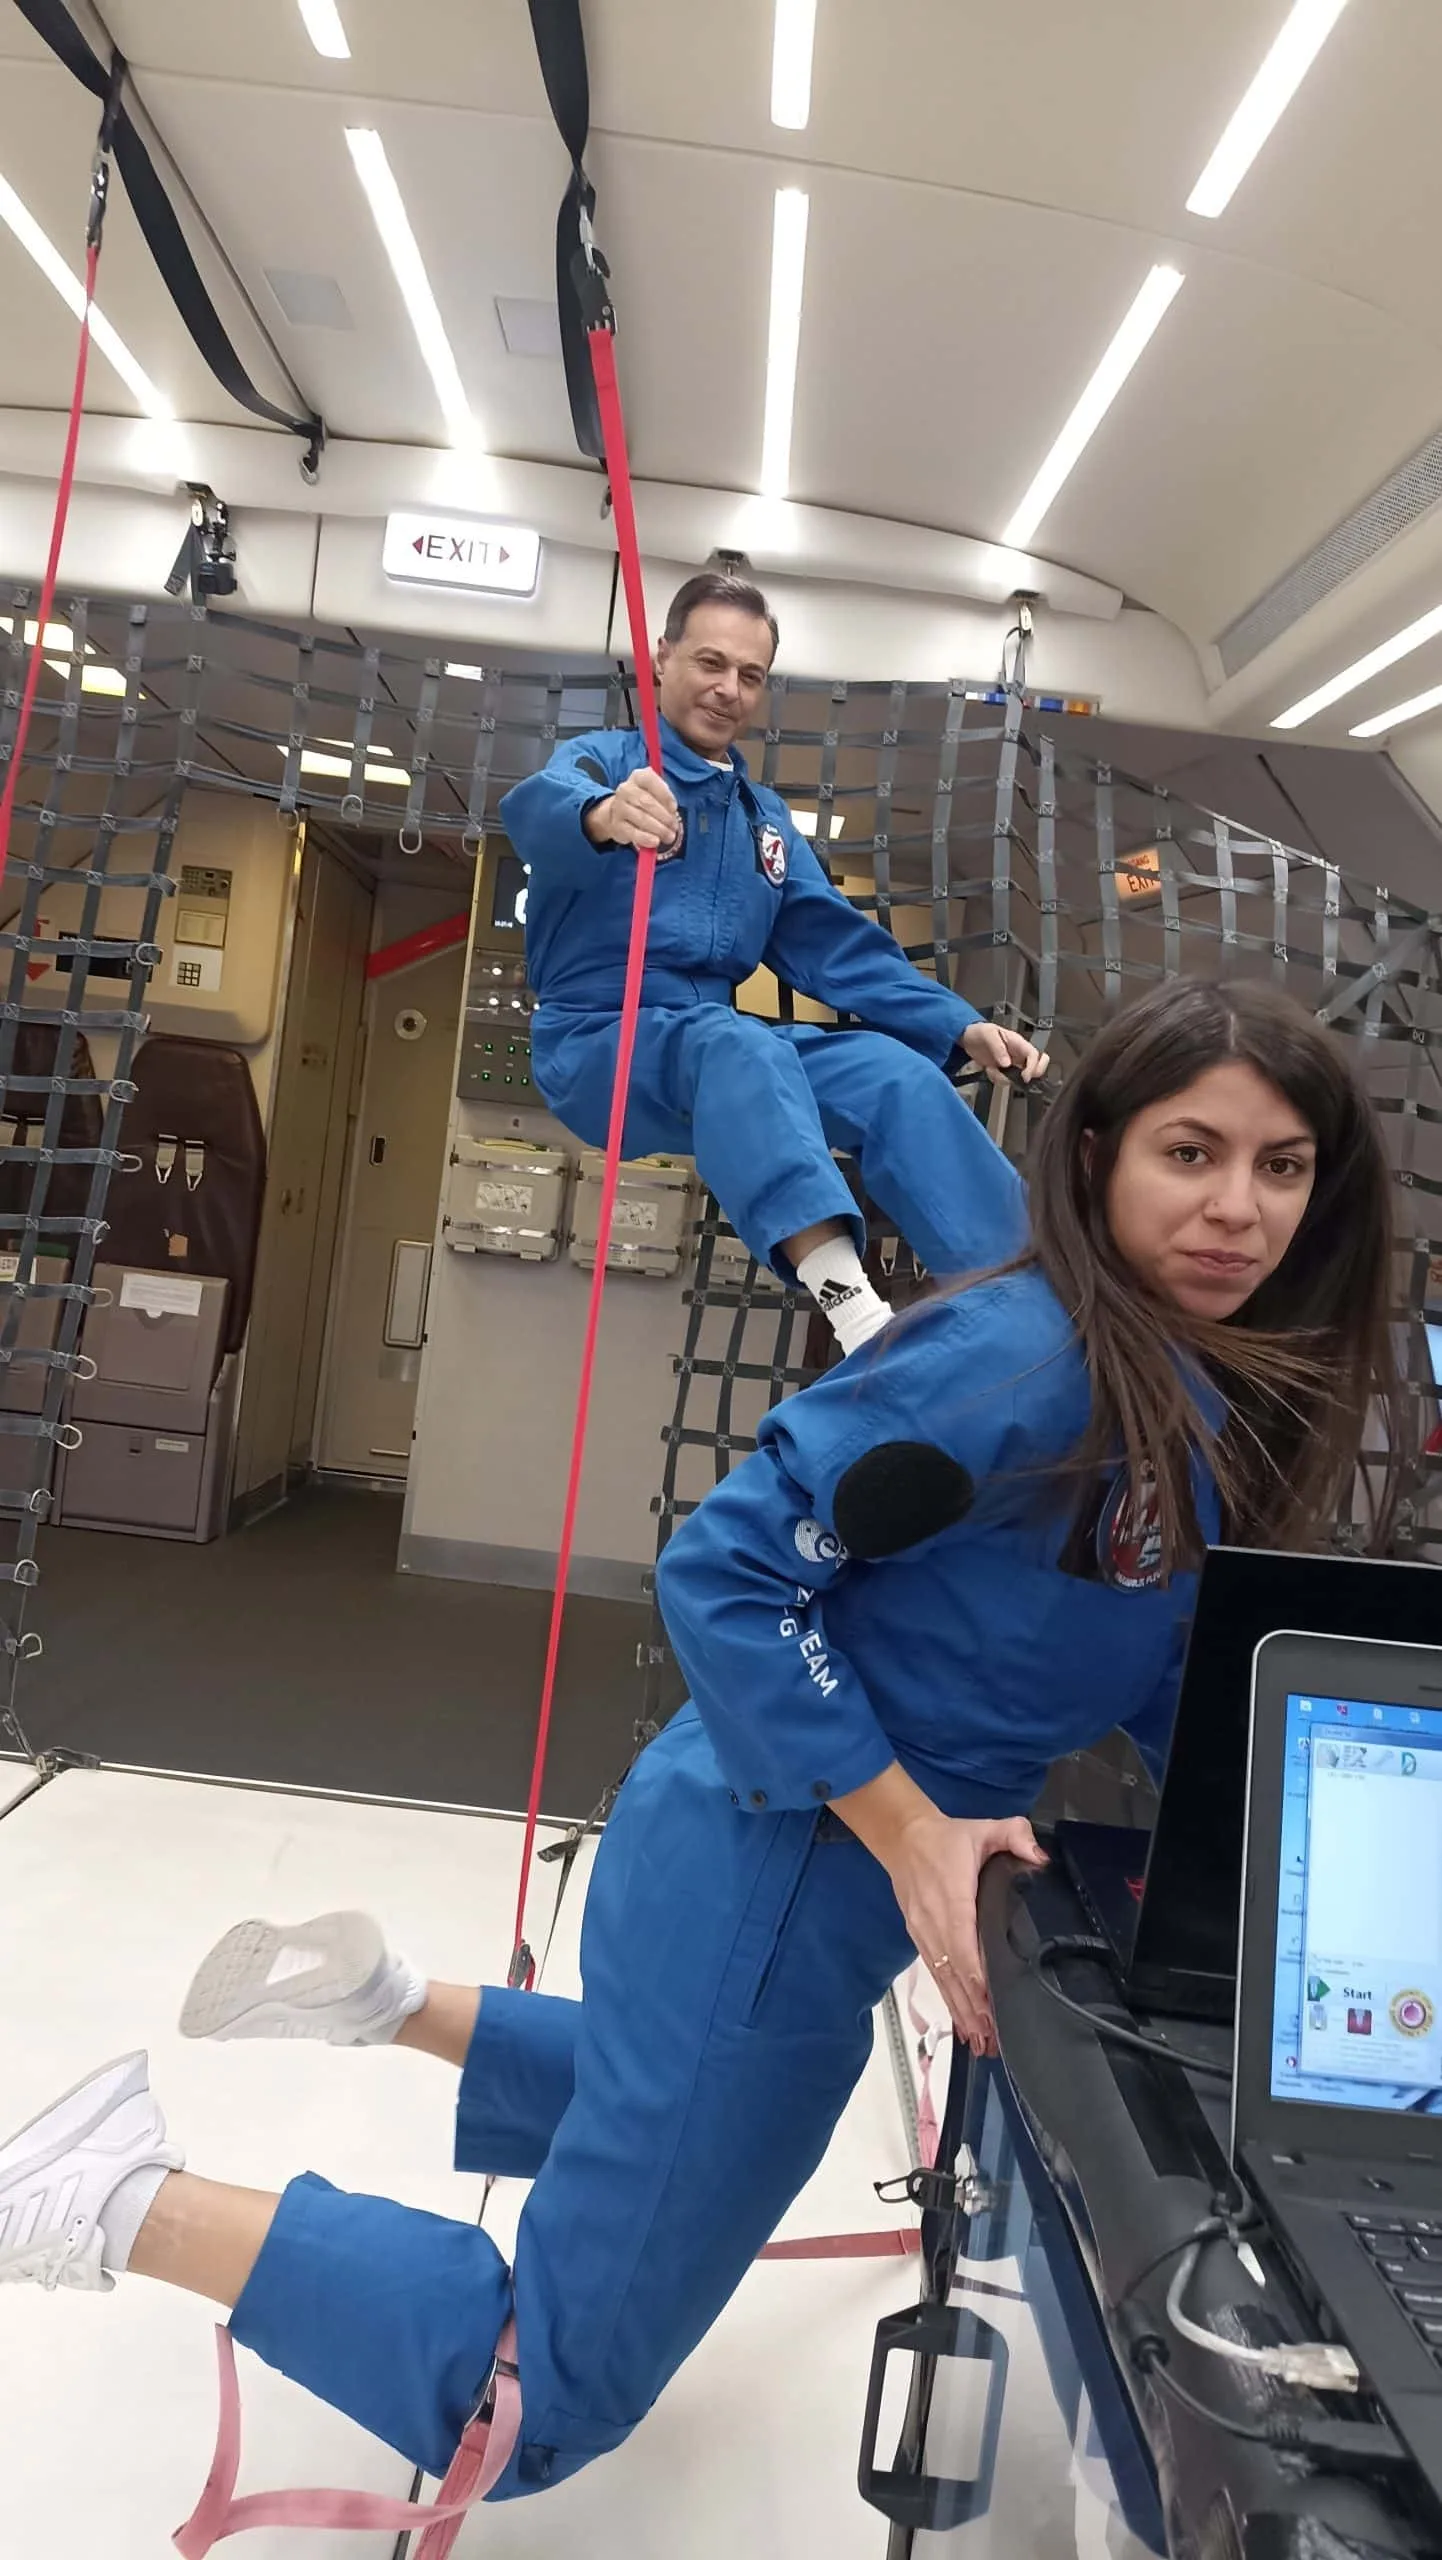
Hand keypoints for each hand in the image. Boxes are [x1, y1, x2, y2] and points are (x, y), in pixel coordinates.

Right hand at [585, 767, 682, 854]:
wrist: (619, 813)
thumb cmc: (644, 801)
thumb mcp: (655, 793)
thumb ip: (664, 798)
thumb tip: (671, 813)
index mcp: (638, 777)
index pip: (651, 781)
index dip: (664, 795)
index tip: (674, 808)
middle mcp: (626, 789)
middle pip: (647, 802)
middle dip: (664, 816)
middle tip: (674, 827)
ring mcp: (619, 807)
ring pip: (641, 818)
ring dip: (658, 829)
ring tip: (669, 836)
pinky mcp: (617, 825)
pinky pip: (633, 832)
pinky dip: (646, 838)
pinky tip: (655, 842)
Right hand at [886, 1809, 1046, 2055]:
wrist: (903, 1838)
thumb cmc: (948, 1838)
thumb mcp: (984, 1828)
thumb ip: (1014, 1835)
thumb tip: (1039, 1857)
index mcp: (952, 1896)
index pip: (963, 1941)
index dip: (975, 1975)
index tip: (989, 2002)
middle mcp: (935, 1920)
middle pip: (953, 1971)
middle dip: (972, 2007)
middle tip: (991, 2039)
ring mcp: (924, 1932)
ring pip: (943, 1978)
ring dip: (961, 2010)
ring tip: (979, 2041)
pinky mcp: (919, 1938)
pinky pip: (935, 1974)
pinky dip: (948, 2000)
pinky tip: (961, 2022)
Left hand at [961, 1021, 1049, 1087]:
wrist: (967, 1038)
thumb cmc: (979, 1031)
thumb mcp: (988, 1034)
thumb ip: (998, 1047)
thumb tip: (1006, 1063)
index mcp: (1017, 1042)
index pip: (1034, 1054)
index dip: (1033, 1066)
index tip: (1025, 1076)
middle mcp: (1017, 1053)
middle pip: (1037, 1065)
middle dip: (1031, 1074)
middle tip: (1020, 1077)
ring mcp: (1011, 1063)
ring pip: (1020, 1077)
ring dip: (1005, 1078)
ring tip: (992, 1069)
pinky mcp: (1003, 1070)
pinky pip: (1006, 1080)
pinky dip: (996, 1079)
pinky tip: (989, 1070)